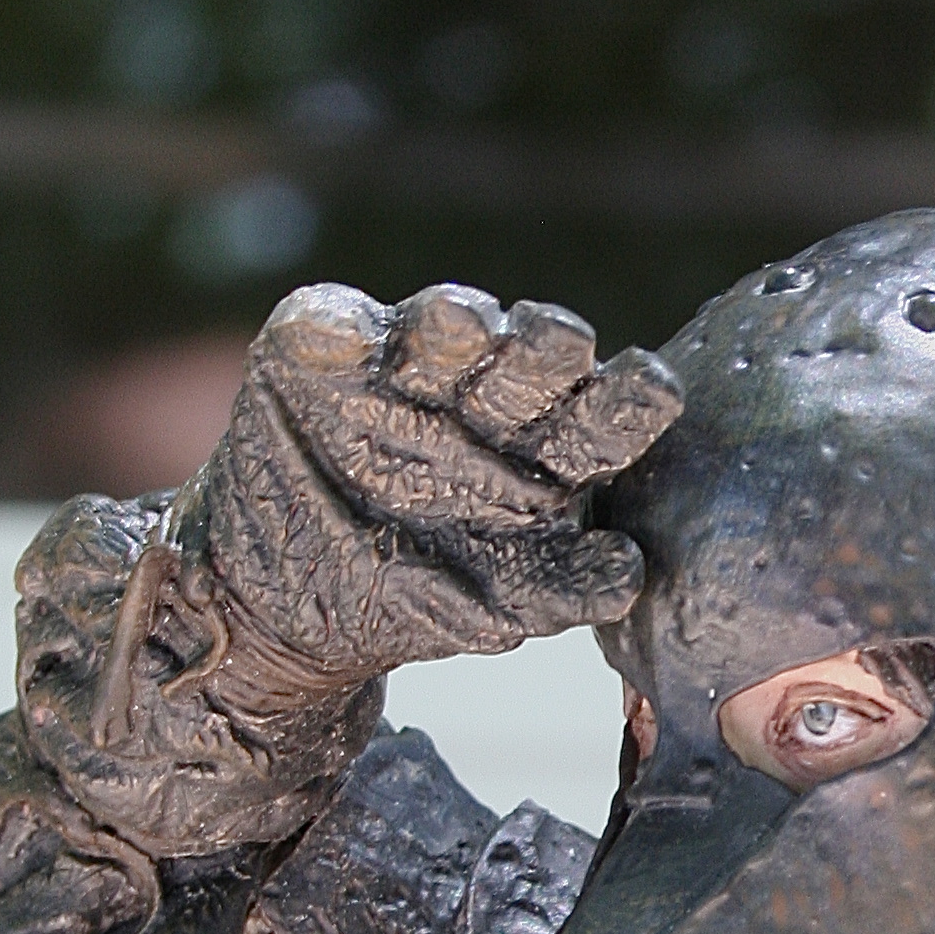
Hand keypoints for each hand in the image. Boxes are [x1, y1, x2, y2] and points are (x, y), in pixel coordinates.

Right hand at [184, 283, 680, 700]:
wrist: (281, 610)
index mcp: (543, 453)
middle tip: (562, 339)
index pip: (599, 421)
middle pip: (527, 364)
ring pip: (438, 330)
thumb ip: (559, 590)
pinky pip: (327, 329)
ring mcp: (400, 367)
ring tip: (459, 323)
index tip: (653, 390)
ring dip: (452, 324)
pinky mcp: (316, 352)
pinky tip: (345, 336)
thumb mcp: (488, 608)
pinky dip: (336, 329)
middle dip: (545, 347)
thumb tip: (628, 573)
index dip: (626, 402)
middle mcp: (483, 397)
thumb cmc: (412, 600)